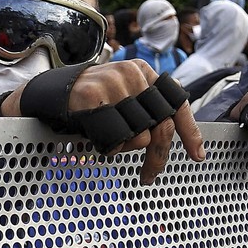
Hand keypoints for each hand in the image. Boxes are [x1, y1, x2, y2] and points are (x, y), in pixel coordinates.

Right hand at [0, 58, 204, 184]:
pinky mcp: (93, 97)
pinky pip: (114, 138)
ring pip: (139, 136)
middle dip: (157, 156)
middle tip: (149, 176)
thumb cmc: (91, 104)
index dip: (190, 132)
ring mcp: (112, 82)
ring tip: (106, 138)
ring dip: (124, 148)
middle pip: (160, 126)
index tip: (198, 156)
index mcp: (144, 71)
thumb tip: (171, 138)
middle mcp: (132, 73)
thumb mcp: (123, 101)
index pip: (177, 103)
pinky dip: (107, 147)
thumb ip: (146, 112)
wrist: (49, 93)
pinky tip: (95, 136)